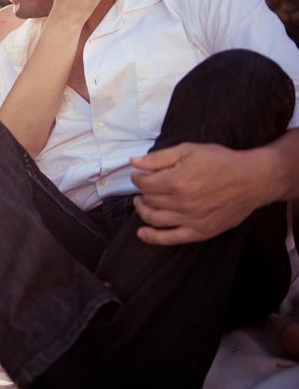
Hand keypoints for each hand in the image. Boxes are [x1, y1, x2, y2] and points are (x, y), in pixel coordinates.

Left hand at [130, 143, 269, 244]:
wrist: (253, 179)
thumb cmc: (221, 161)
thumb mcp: (188, 150)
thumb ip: (158, 158)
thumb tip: (134, 162)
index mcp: (177, 181)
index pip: (144, 184)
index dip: (138, 178)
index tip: (139, 175)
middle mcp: (182, 203)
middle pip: (148, 200)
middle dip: (142, 193)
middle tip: (145, 187)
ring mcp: (191, 220)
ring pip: (154, 219)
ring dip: (143, 211)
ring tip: (142, 203)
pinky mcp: (201, 231)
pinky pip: (171, 239)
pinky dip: (153, 238)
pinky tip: (142, 233)